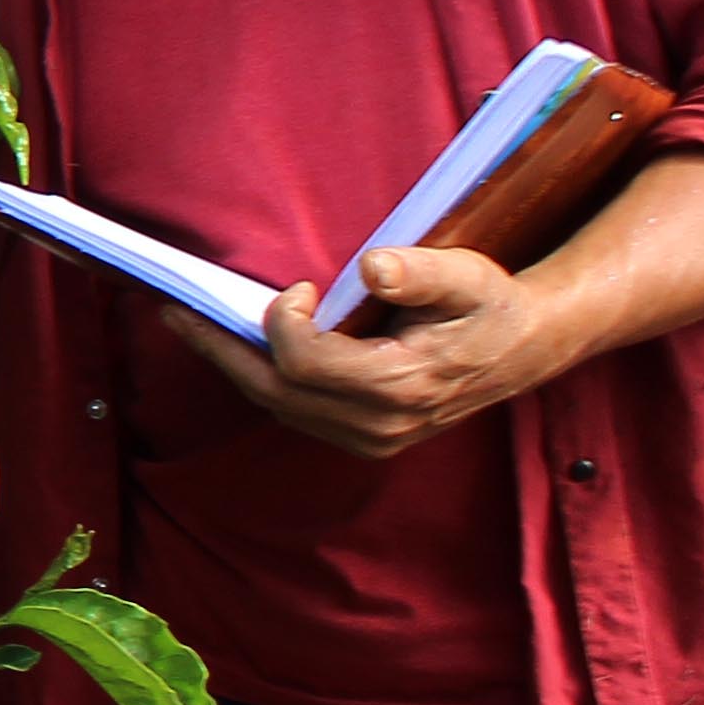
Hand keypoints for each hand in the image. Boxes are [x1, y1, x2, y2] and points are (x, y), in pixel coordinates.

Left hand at [177, 149, 703, 463]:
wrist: (531, 347)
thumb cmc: (493, 304)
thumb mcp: (468, 274)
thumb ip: (421, 272)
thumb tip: (373, 266)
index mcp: (401, 385)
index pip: (306, 363)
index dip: (283, 324)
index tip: (297, 287)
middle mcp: (382, 423)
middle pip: (276, 392)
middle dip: (220, 350)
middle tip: (172, 312)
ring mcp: (374, 437)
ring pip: (282, 408)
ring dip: (234, 367)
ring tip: (191, 327)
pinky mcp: (369, 437)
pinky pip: (299, 414)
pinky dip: (264, 381)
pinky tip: (240, 350)